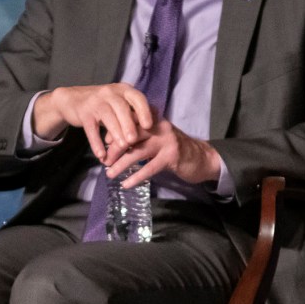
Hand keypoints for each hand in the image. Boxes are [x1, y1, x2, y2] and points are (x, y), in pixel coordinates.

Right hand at [39, 83, 152, 161]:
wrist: (73, 99)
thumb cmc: (103, 104)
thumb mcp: (119, 103)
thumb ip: (133, 112)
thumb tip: (153, 127)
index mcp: (123, 90)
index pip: (137, 97)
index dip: (144, 111)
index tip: (149, 125)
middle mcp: (110, 92)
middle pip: (121, 108)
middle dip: (128, 125)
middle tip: (134, 140)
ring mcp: (95, 101)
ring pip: (107, 117)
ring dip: (115, 133)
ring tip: (122, 147)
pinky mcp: (83, 113)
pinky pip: (91, 129)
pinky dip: (96, 143)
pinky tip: (100, 155)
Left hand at [103, 117, 220, 188]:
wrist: (201, 158)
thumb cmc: (173, 149)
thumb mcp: (156, 138)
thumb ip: (139, 137)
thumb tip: (112, 144)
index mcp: (153, 119)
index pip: (129, 121)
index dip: (114, 131)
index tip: (103, 144)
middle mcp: (159, 126)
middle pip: (131, 134)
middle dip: (115, 148)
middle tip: (104, 161)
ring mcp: (166, 141)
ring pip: (137, 152)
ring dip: (121, 165)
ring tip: (109, 174)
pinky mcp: (172, 156)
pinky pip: (149, 168)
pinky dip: (135, 177)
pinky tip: (126, 184)